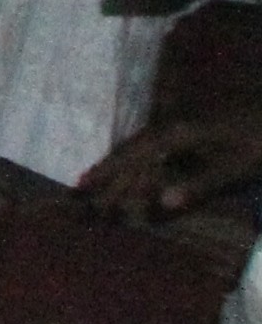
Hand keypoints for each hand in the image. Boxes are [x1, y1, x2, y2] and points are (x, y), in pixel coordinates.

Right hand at [81, 95, 261, 219]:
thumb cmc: (259, 142)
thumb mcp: (236, 166)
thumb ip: (199, 183)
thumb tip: (160, 203)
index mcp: (176, 134)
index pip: (133, 158)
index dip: (109, 175)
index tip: (84, 190)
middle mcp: (169, 125)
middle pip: (130, 150)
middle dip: (106, 171)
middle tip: (79, 189)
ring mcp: (177, 121)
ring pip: (138, 144)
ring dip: (117, 162)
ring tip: (95, 176)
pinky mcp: (188, 123)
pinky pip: (150, 141)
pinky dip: (135, 154)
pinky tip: (132, 159)